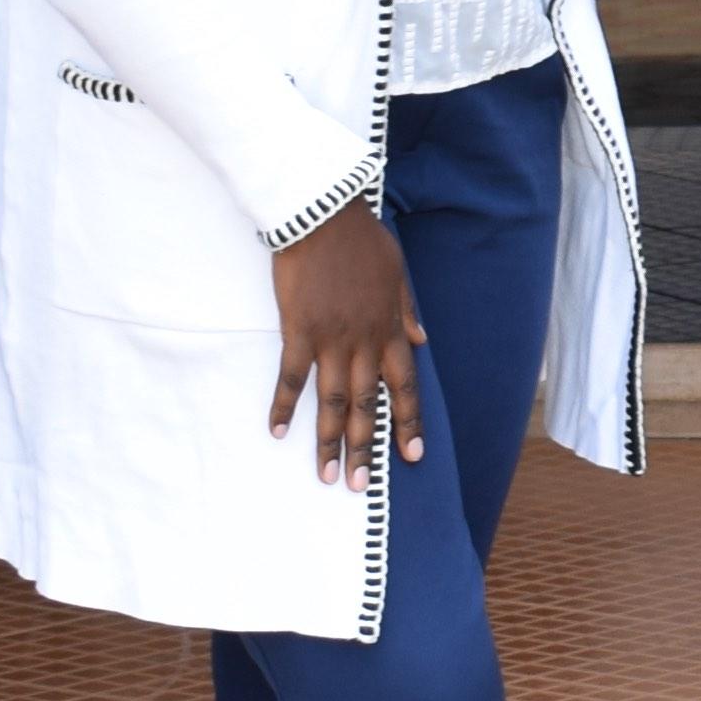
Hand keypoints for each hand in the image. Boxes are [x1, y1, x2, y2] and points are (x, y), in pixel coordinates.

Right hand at [267, 200, 425, 484]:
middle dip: (367, 448)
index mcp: (390, 329)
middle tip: (360, 486)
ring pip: (334, 401)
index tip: (412, 455)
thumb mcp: (397, 273)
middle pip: (369, 405)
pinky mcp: (298, 330)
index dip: (409, 423)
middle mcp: (364, 341)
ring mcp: (331, 339)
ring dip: (330, 441)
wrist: (323, 215)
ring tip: (327, 474)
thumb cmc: (360, 239)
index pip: (405, 386)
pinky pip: (291, 377)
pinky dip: (285, 405)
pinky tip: (278, 431)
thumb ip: (407, 311)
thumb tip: (422, 341)